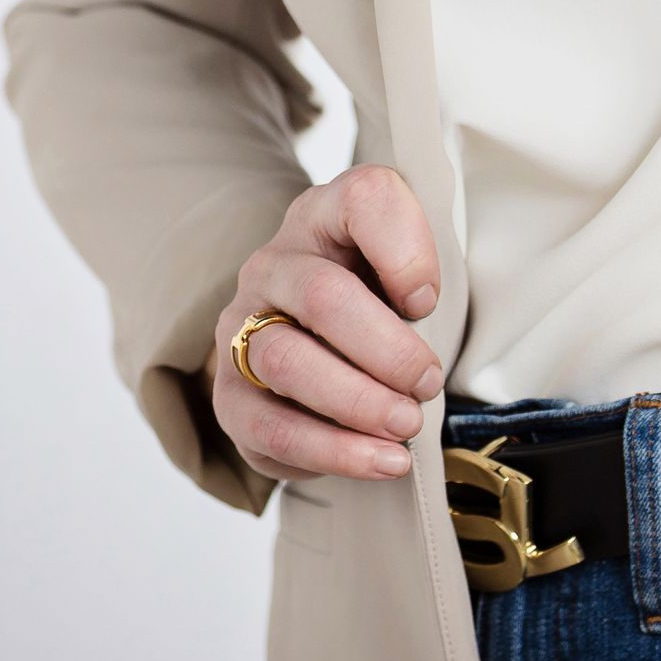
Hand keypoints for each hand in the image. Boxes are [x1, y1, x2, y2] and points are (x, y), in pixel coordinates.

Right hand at [205, 164, 445, 485]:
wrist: (309, 334)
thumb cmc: (374, 292)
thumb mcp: (407, 260)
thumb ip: (423, 264)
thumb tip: (423, 306)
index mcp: (324, 213)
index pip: (364, 199)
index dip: (406, 249)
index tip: (430, 298)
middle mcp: (273, 264)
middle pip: (323, 296)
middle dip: (387, 350)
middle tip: (428, 383)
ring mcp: (242, 327)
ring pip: (288, 362)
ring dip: (357, 403)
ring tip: (406, 427)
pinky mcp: (230, 394)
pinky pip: (272, 429)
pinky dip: (332, 452)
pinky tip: (379, 460)